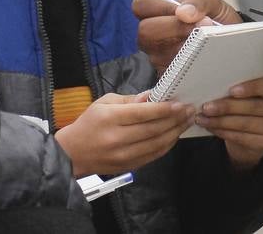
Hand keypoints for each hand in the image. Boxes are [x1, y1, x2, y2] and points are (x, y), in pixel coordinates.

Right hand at [54, 92, 193, 175]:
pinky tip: (174, 136)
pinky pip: (152, 156)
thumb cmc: (89, 123)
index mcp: (110, 119)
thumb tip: (152, 95)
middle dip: (175, 120)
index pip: (142, 114)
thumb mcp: (104, 103)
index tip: (180, 103)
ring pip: (156, 144)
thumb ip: (130, 100)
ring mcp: (123, 155)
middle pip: (153, 129)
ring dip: (175, 133)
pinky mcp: (127, 166)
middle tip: (190, 110)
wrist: (72, 153)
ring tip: (187, 122)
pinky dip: (166, 146)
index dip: (164, 109)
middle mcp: (117, 138)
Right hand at [133, 0, 242, 71]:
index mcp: (158, 14)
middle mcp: (153, 38)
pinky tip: (204, 59)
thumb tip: (183, 12)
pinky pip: (171, 75)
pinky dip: (190, 66)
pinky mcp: (169, 78)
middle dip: (174, 28)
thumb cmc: (217, 21)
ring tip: (205, 42)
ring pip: (158, 54)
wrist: (233, 44)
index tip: (180, 10)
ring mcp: (159, 59)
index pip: (141, 5)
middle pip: (145, 31)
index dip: (157, 6)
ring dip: (185, 46)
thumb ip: (199, 1)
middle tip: (200, 26)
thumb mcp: (212, 4)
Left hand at [196, 76, 262, 172]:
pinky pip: (240, 137)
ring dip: (219, 121)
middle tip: (206, 107)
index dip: (250, 88)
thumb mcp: (245, 94)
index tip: (232, 91)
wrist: (251, 134)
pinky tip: (210, 127)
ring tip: (202, 118)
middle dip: (226, 107)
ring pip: (244, 123)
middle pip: (252, 107)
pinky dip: (222, 132)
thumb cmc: (245, 106)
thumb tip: (211, 87)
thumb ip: (236, 89)